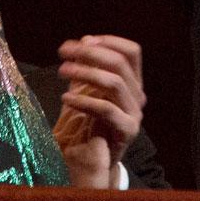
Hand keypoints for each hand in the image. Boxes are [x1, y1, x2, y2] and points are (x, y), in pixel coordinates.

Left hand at [53, 35, 144, 189]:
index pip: (131, 52)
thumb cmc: (92, 122)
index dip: (109, 42)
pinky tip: (66, 97)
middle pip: (120, 64)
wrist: (98, 161)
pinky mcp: (127, 130)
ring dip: (85, 73)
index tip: (84, 40)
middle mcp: (138, 94)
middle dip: (90, 54)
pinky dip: (84, 100)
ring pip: (113, 82)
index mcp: (133, 81)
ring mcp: (135, 113)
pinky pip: (106, 109)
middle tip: (64, 53)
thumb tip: (85, 39)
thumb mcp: (89, 90)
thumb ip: (89, 67)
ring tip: (62, 71)